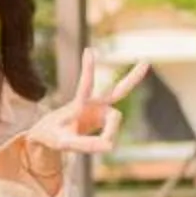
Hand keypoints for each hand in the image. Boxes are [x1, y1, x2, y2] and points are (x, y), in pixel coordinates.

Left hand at [25, 49, 152, 159]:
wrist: (48, 133)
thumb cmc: (51, 135)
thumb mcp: (63, 143)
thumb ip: (85, 145)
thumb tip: (111, 146)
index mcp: (78, 104)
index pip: (85, 85)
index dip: (88, 69)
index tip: (88, 50)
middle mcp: (92, 103)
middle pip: (118, 91)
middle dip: (133, 78)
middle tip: (146, 62)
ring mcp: (99, 111)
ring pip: (116, 118)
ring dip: (111, 131)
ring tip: (108, 138)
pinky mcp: (102, 119)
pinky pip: (111, 129)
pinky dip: (109, 137)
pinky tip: (103, 144)